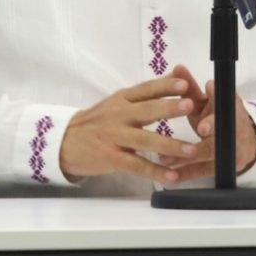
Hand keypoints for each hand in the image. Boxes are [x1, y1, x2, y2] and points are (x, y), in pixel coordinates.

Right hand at [58, 75, 199, 182]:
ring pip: (145, 140)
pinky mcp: (111, 158)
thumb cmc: (97, 122)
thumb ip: (144, 95)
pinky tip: (172, 177)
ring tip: (191, 150)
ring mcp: (114, 137)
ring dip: (169, 145)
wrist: (65, 142)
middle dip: (169, 108)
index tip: (184, 83)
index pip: (146, 89)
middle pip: (146, 111)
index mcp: (122, 98)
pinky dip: (155, 172)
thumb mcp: (117, 102)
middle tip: (190, 106)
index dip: (165, 85)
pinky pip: (136, 165)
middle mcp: (119, 114)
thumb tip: (174, 78)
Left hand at [160, 72, 255, 180]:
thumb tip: (177, 68)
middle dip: (211, 125)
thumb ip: (190, 87)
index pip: (223, 100)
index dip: (217, 93)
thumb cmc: (217, 117)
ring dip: (187, 156)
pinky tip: (171, 178)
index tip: (209, 86)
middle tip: (201, 127)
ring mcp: (229, 149)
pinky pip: (203, 171)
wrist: (244, 142)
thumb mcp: (206, 102)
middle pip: (221, 128)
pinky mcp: (222, 167)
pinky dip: (187, 174)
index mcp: (228, 107)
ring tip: (165, 159)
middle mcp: (231, 127)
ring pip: (209, 152)